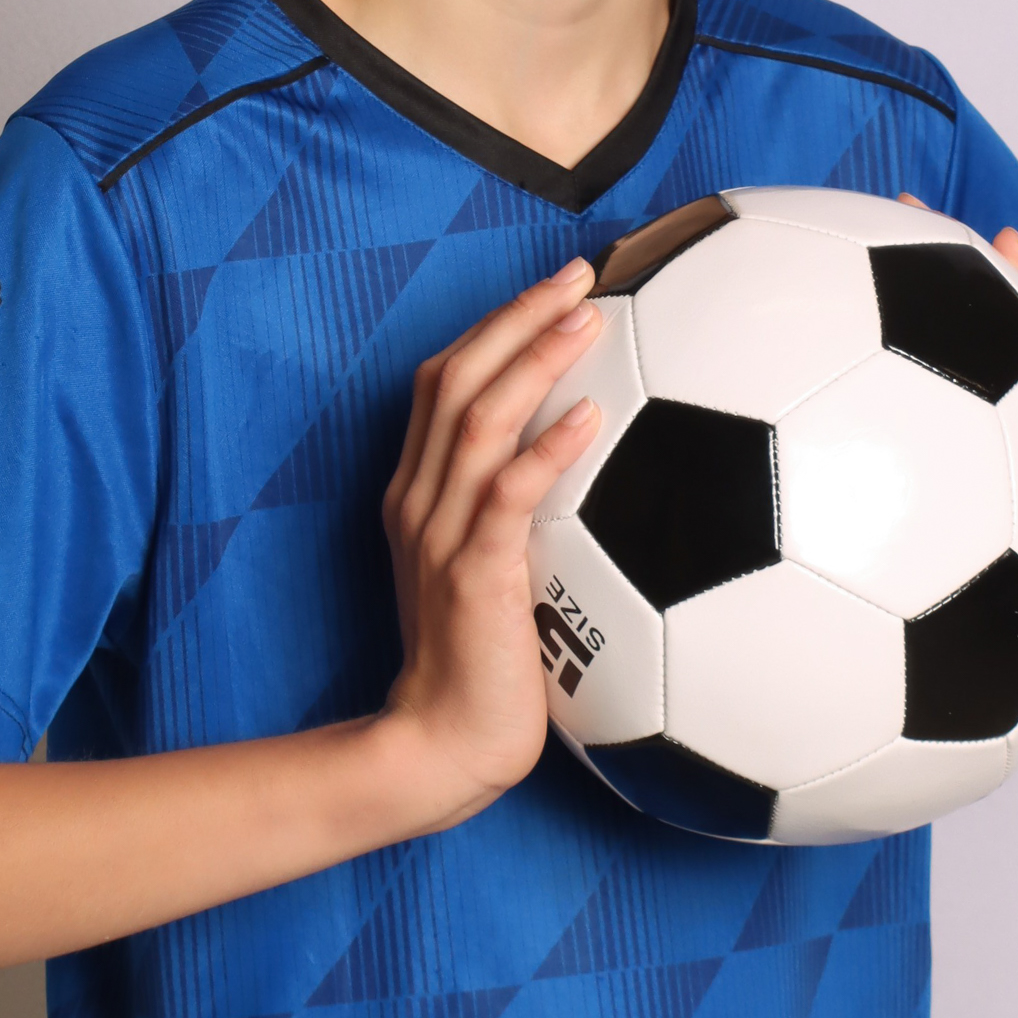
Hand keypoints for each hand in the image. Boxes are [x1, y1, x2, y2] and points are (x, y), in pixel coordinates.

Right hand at [378, 259, 603, 820]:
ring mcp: (440, 534)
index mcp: (421, 494)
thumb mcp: (500, 577)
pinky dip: (547, 449)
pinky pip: (507, 496)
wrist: (443, 744)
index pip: (445, 385)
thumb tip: (597, 474)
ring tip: (588, 317)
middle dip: (516, 316)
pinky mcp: (470, 574)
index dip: (497, 326)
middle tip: (581, 274)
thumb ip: (524, 521)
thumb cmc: (485, 667)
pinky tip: (591, 416)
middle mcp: (420, 500)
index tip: (558, 288)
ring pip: (476, 420)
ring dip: (534, 359)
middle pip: (454, 379)